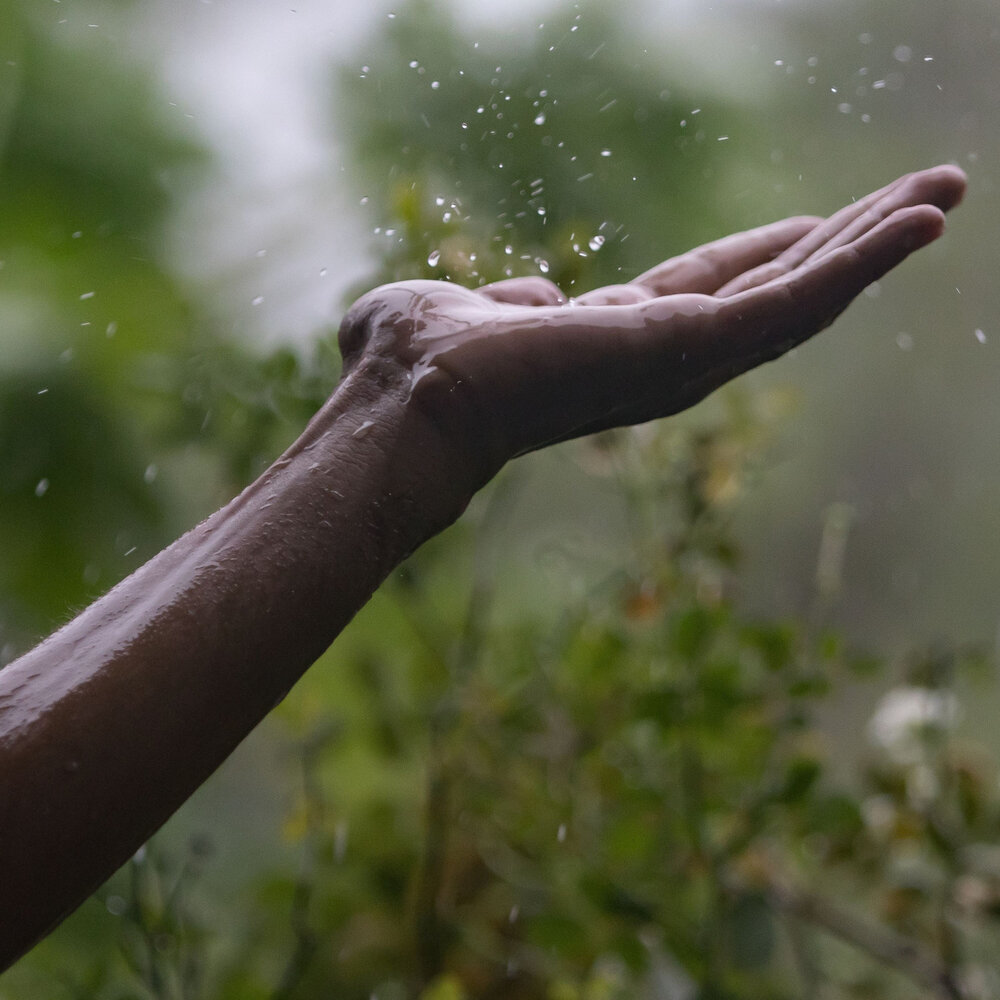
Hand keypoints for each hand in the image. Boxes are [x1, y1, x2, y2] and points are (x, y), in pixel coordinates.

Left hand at [337, 166, 964, 498]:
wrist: (406, 401)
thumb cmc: (411, 365)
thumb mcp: (459, 311)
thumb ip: (504, 302)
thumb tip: (528, 299)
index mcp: (614, 338)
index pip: (709, 289)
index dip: (764, 254)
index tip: (812, 224)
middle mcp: (660, 354)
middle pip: (773, 289)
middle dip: (848, 242)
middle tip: (924, 196)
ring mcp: (683, 358)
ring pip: (801, 296)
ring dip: (876, 244)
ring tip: (945, 193)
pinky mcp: (693, 349)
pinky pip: (796, 301)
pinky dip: (861, 263)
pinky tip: (921, 221)